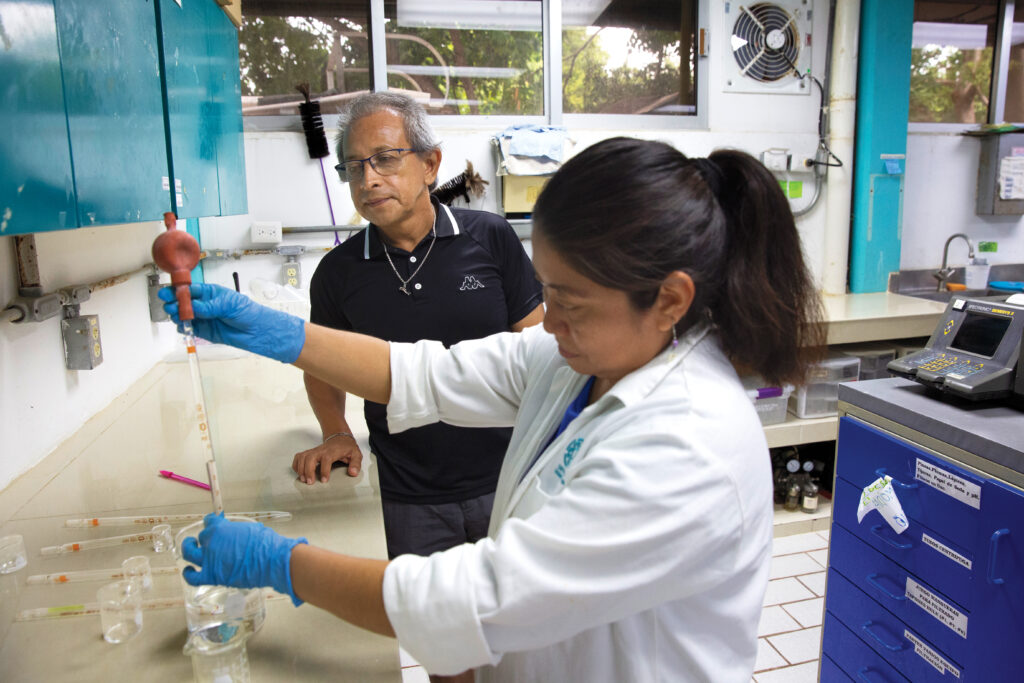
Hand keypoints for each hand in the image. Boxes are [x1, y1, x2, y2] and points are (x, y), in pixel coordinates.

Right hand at [158, 283, 305, 362]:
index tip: (168, 292)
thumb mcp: (228, 305)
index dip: (177, 290)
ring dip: (177, 315)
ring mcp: (203, 317)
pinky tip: (183, 326)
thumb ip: (209, 307)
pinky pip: (188, 328)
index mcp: (210, 292)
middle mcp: (204, 304)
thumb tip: (193, 306)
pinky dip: (183, 327)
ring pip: (183, 315)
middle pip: (182, 302)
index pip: (189, 289)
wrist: (256, 331)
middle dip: (174, 302)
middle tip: (170, 306)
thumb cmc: (247, 312)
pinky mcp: (203, 330)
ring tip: (176, 316)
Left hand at [181, 512, 307, 605]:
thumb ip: (236, 530)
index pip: (209, 521)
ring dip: (188, 548)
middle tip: (210, 540)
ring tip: (190, 547)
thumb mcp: (250, 528)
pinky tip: (189, 570)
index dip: (212, 522)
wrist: (271, 560)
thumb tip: (235, 534)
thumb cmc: (265, 543)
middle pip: (201, 537)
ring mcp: (209, 560)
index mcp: (219, 527)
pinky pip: (193, 577)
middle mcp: (210, 542)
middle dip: (206, 537)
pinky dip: (188, 574)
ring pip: (189, 553)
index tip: (213, 524)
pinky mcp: (212, 576)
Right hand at [293, 435, 362, 483]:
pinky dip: (296, 464)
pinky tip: (299, 473)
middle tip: (310, 482)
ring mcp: (314, 450)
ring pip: (303, 457)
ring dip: (301, 468)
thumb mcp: (356, 454)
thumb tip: (353, 473)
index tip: (324, 480)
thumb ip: (355, 463)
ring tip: (303, 479)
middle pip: (310, 457)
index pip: (326, 459)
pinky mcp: (309, 452)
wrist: (340, 438)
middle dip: (308, 470)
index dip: (324, 470)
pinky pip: (298, 456)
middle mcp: (321, 450)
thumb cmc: (347, 448)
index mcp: (333, 451)